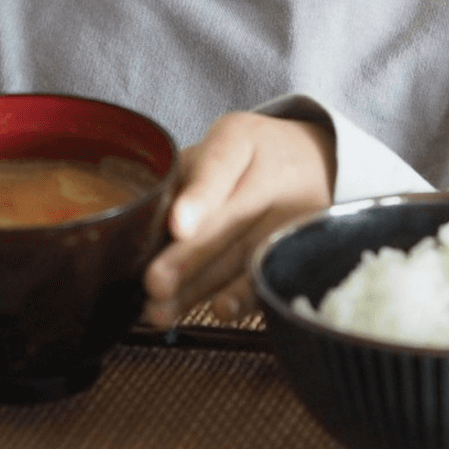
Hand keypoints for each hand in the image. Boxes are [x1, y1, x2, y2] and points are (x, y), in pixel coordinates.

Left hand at [142, 112, 336, 326]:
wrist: (314, 161)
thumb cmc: (247, 159)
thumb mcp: (217, 148)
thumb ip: (184, 179)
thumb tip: (135, 222)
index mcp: (241, 139)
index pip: (220, 165)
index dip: (200, 197)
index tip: (178, 225)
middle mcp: (273, 173)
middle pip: (230, 219)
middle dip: (190, 255)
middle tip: (154, 282)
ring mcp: (295, 212)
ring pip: (244, 254)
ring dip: (202, 285)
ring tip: (163, 308)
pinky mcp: (306, 246)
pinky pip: (271, 273)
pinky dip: (245, 296)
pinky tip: (219, 309)